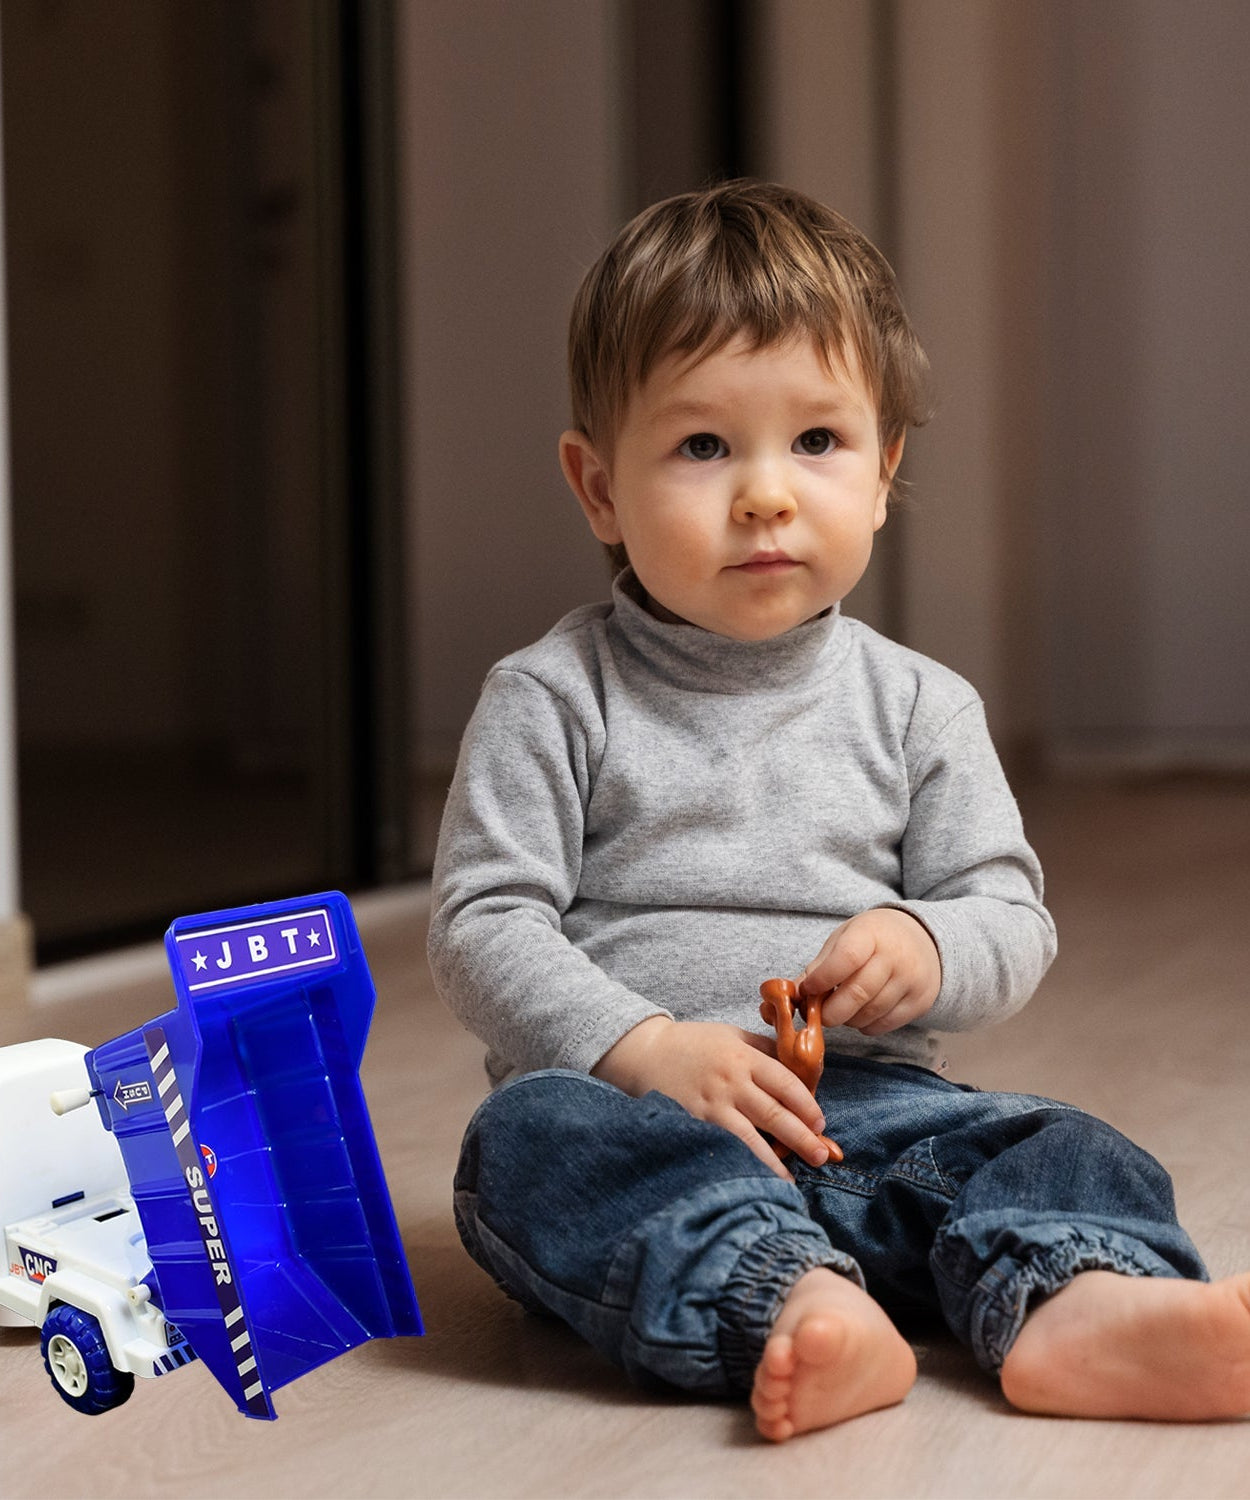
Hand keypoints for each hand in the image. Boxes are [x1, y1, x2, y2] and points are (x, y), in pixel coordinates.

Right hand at [592, 1017, 830, 1179]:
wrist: (647, 1053)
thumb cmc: (693, 1043)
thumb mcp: (731, 1035)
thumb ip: (763, 1049)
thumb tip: (798, 1068)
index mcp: (744, 1056)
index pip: (785, 1082)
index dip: (806, 1104)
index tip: (821, 1122)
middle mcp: (731, 1081)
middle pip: (775, 1113)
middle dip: (803, 1136)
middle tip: (823, 1154)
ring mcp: (712, 1105)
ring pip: (753, 1137)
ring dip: (778, 1158)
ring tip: (798, 1174)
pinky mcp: (696, 1123)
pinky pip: (728, 1146)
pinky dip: (746, 1162)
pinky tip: (759, 1177)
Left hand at [799, 908, 940, 1035]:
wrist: (922, 939)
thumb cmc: (874, 938)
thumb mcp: (846, 937)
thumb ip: (820, 965)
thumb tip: (793, 993)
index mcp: (871, 934)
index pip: (846, 958)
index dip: (822, 979)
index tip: (808, 990)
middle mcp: (895, 957)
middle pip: (857, 994)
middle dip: (829, 1011)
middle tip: (817, 1013)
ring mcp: (911, 981)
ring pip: (869, 1014)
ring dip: (847, 1019)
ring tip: (841, 1009)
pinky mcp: (919, 1002)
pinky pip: (884, 1025)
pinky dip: (865, 1025)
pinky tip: (861, 1013)